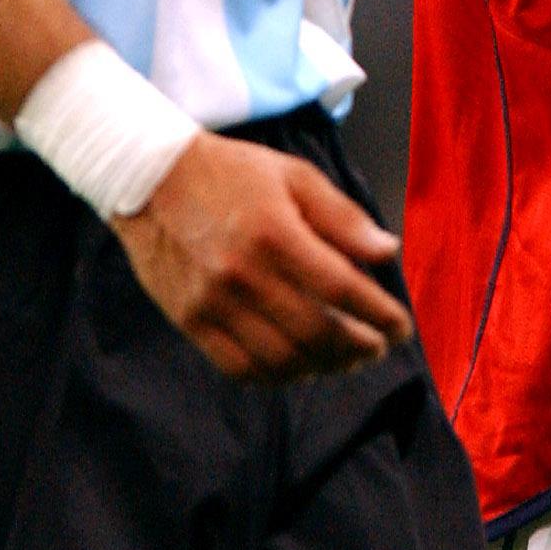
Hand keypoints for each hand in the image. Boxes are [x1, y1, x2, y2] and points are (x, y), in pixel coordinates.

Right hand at [112, 133, 414, 382]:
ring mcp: (212, 303)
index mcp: (275, 232)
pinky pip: (238, 366)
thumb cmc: (231, 173)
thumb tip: (387, 252)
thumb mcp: (294, 176)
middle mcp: (243, 273)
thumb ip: (342, 217)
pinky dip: (276, 376)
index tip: (400, 327)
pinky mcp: (189, 320)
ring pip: (279, 358)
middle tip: (378, 347)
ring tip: (346, 360)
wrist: (149, 179)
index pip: (341, 288)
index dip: (378, 314)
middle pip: (314, 331)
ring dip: (322, 367)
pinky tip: (299, 367)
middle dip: (358, 347)